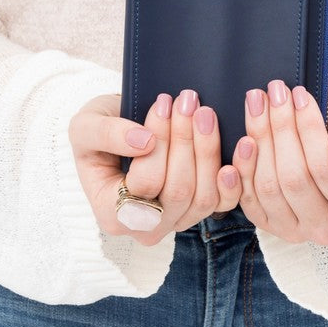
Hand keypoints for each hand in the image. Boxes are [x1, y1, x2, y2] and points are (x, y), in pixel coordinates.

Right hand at [68, 90, 240, 246]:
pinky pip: (225, 201)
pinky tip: (241, 143)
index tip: (163, 102)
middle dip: (186, 140)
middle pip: (178, 191)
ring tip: (204, 111)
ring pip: (204, 196)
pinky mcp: (201, 209)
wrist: (119, 132)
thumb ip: (107, 134)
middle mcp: (147, 226)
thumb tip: (143, 142)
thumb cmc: (99, 131)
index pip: (145, 184)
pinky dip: (235, 175)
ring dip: (208, 149)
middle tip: (188, 100)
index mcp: (113, 214)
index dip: (158, 142)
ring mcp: (177, 220)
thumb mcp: (86, 126)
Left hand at [232, 81, 327, 244]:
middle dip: (281, 128)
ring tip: (258, 102)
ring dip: (260, 138)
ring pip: (268, 186)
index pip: (326, 169)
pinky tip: (245, 136)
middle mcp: (327, 228)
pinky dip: (243, 165)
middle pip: (294, 178)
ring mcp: (294, 229)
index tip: (300, 94)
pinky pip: (248, 198)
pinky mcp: (267, 223)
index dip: (309, 129)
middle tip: (275, 91)